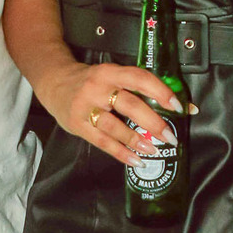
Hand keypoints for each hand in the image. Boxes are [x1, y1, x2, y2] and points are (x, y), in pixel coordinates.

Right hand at [39, 59, 189, 166]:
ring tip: (153, 149)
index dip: (160, 91)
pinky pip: (102, 142)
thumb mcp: (111, 76)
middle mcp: (97, 88)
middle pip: (129, 104)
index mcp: (110, 72)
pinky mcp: (77, 125)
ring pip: (114, 126)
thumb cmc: (91, 81)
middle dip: (153, 122)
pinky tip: (135, 160)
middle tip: (169, 136)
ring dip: (136, 139)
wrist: (54, 81)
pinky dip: (120, 153)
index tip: (178, 106)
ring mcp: (85, 107)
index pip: (139, 78)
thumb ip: (138, 88)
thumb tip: (177, 103)